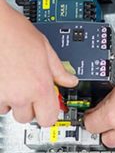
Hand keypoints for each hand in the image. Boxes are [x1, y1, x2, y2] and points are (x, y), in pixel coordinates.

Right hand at [0, 0, 78, 125]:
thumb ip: (58, 69)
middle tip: (33, 88)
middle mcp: (20, 96)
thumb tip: (71, 80)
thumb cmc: (16, 34)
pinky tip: (5, 79)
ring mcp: (1, 96)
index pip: (49, 118)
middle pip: (28, 118)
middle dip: (32, 106)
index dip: (51, 112)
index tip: (51, 105)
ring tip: (17, 81)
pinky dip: (1, 95)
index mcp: (40, 86)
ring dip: (14, 101)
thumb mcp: (46, 49)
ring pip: (10, 110)